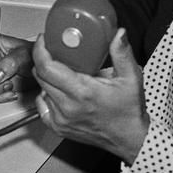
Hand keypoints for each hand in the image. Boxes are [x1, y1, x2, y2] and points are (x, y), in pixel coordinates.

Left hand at [32, 29, 148, 163]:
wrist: (129, 138)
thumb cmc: (129, 111)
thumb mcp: (131, 78)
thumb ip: (122, 53)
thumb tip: (118, 34)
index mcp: (83, 92)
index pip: (47, 67)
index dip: (41, 50)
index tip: (45, 40)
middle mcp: (68, 106)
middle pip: (41, 76)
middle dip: (44, 59)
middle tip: (54, 50)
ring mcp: (61, 119)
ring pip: (41, 89)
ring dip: (47, 76)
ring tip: (62, 70)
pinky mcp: (59, 127)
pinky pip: (42, 105)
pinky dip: (47, 94)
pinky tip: (59, 90)